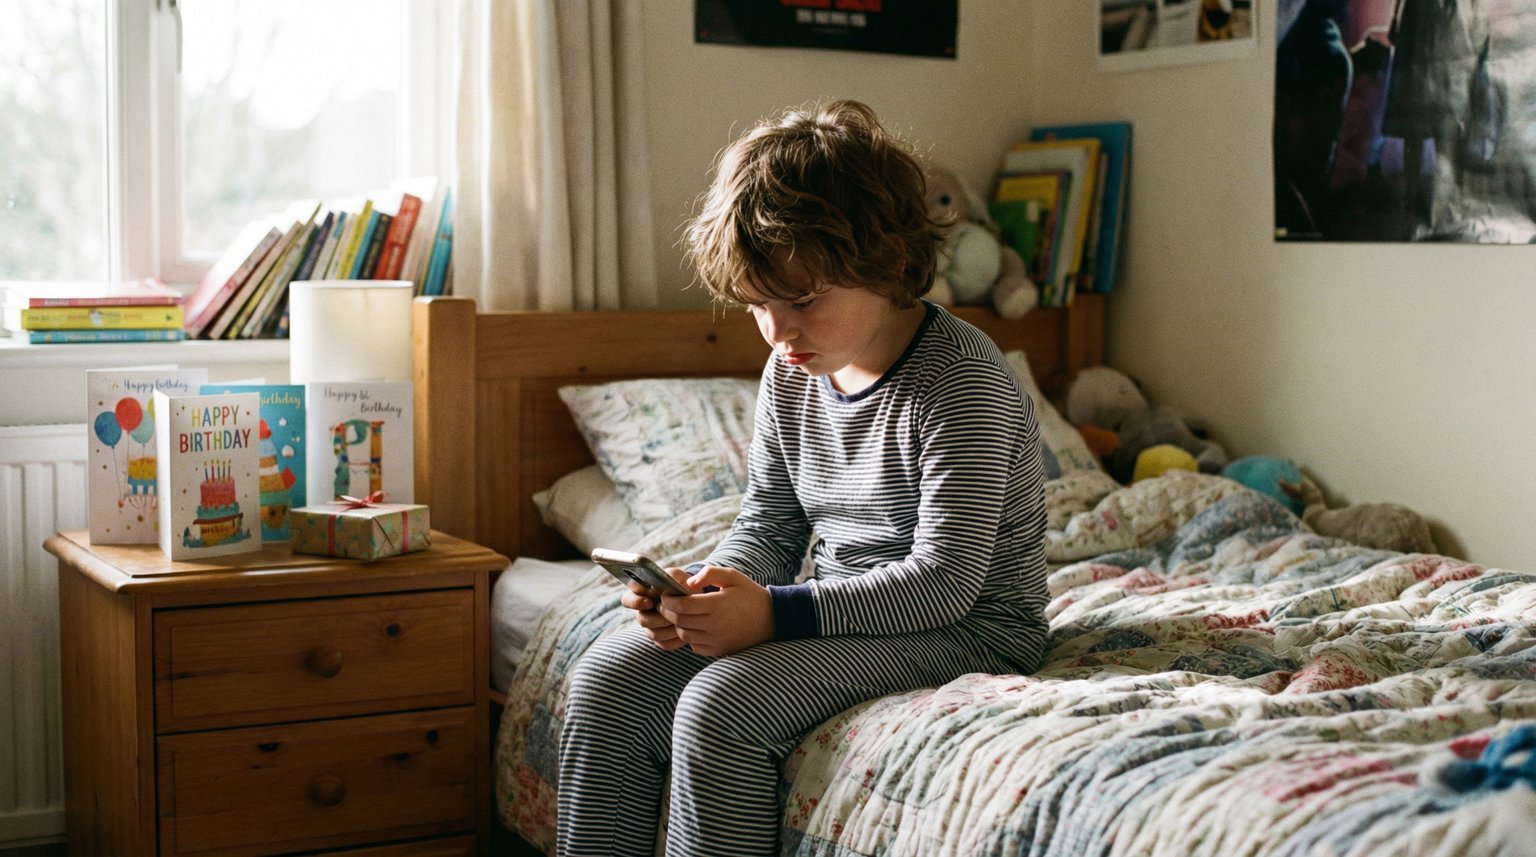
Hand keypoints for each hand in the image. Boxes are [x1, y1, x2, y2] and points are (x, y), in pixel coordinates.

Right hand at [620, 568, 691, 650]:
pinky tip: (687, 630)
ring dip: (670, 628)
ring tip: (684, 622)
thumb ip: (671, 575)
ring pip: (654, 634)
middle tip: (672, 615)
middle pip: (642, 620)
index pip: (627, 599)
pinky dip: (676, 639)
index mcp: (641, 594)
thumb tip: (668, 580)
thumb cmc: (681, 584)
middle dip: (658, 618)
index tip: (649, 602)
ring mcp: (650, 627)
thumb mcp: (677, 575)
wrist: (694, 599)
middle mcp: (642, 612)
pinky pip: (664, 644)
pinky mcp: (661, 639)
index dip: (635, 602)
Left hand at [657, 566, 772, 656]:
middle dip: (668, 612)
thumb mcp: (732, 576)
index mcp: (717, 604)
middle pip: (679, 621)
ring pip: (685, 635)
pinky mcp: (720, 650)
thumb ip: (709, 573)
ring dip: (679, 625)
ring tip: (681, 615)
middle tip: (667, 605)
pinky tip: (695, 627)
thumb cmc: (749, 594)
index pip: (682, 605)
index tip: (666, 595)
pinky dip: (691, 638)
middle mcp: (715, 624)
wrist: (772, 619)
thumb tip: (688, 584)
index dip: (668, 600)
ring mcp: (717, 639)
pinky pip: (695, 646)